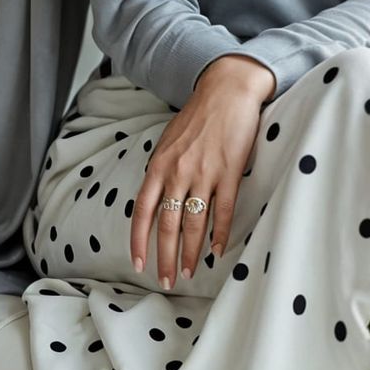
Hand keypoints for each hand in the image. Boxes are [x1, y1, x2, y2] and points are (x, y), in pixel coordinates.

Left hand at [131, 54, 275, 289]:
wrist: (228, 88)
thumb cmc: (198, 115)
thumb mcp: (169, 141)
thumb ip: (162, 170)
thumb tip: (157, 198)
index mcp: (159, 166)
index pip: (143, 212)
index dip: (139, 241)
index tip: (139, 264)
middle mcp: (178, 172)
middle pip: (168, 225)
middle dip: (166, 257)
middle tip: (168, 280)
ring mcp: (204, 173)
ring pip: (194, 223)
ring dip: (191, 252)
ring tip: (190, 271)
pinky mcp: (230, 171)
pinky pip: (223, 210)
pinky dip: (220, 233)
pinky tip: (218, 250)